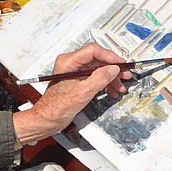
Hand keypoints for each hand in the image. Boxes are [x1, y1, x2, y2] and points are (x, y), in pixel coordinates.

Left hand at [11, 43, 130, 142]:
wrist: (47, 120)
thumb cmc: (56, 108)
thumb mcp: (82, 93)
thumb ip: (100, 78)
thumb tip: (113, 69)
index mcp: (68, 62)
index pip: (93, 50)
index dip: (110, 56)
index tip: (121, 64)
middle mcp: (71, 64)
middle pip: (97, 59)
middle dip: (113, 68)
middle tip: (125, 75)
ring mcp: (74, 72)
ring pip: (98, 69)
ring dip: (110, 77)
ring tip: (119, 87)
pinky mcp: (77, 81)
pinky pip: (95, 77)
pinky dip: (104, 83)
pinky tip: (111, 90)